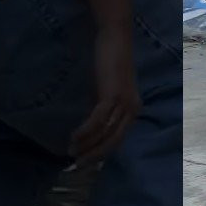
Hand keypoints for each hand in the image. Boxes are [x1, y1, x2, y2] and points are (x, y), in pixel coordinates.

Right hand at [70, 27, 139, 161]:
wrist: (115, 40)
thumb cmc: (109, 63)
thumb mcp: (106, 91)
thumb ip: (102, 109)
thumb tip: (90, 129)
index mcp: (134, 110)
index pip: (119, 140)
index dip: (102, 153)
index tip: (87, 162)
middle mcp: (132, 110)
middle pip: (114, 142)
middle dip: (94, 156)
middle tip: (77, 165)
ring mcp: (124, 103)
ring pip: (105, 134)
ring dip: (87, 146)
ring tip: (71, 152)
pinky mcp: (112, 96)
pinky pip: (98, 121)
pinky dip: (85, 131)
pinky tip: (74, 137)